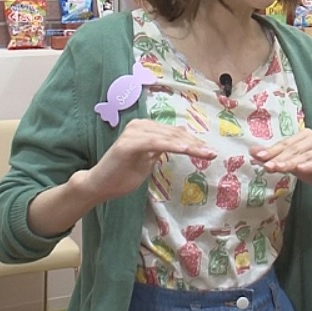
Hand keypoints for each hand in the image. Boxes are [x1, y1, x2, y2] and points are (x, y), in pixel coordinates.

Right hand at [80, 119, 216, 203]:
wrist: (98, 185)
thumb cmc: (122, 175)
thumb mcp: (148, 160)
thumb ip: (161, 149)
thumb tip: (180, 141)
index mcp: (146, 128)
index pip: (175, 133)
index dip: (193, 142)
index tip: (210, 151)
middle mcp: (141, 125)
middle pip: (175, 134)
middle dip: (196, 144)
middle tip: (213, 153)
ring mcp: (134, 133)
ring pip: (169, 137)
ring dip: (190, 145)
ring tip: (206, 153)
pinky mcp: (129, 143)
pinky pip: (156, 143)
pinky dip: (172, 146)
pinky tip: (186, 150)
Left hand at [250, 129, 311, 193]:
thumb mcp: (293, 164)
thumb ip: (275, 157)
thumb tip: (252, 152)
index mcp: (307, 135)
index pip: (286, 143)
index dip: (271, 151)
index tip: (258, 158)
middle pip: (295, 148)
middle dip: (280, 158)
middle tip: (266, 166)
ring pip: (308, 155)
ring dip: (292, 162)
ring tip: (279, 168)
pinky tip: (301, 169)